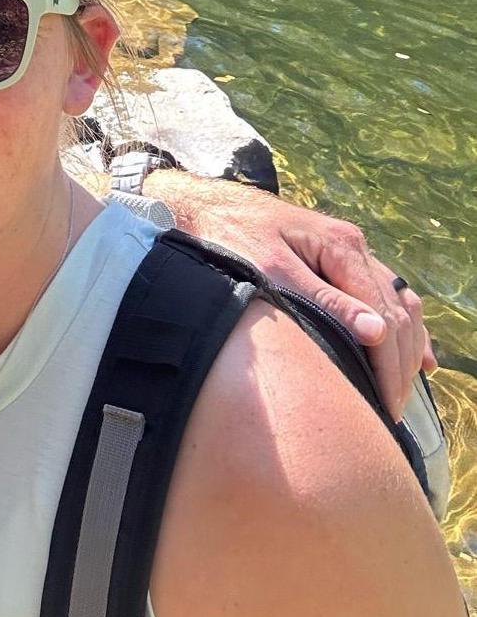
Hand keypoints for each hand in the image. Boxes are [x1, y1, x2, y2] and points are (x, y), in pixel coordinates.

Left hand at [146, 170, 432, 417]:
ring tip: (400, 389)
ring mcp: (348, 248)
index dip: (389, 365)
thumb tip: (377, 333)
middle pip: (396, 311)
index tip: (385, 405)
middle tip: (390, 410)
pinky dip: (400, 324)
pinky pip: (382, 293)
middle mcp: (353, 245)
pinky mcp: (336, 255)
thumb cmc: (231, 238)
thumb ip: (324, 300)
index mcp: (342, 246)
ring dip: (406, 345)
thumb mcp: (273, 272)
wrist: (203, 206)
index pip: (384, 315)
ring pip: (397, 302)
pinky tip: (413, 352)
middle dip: (399, 364)